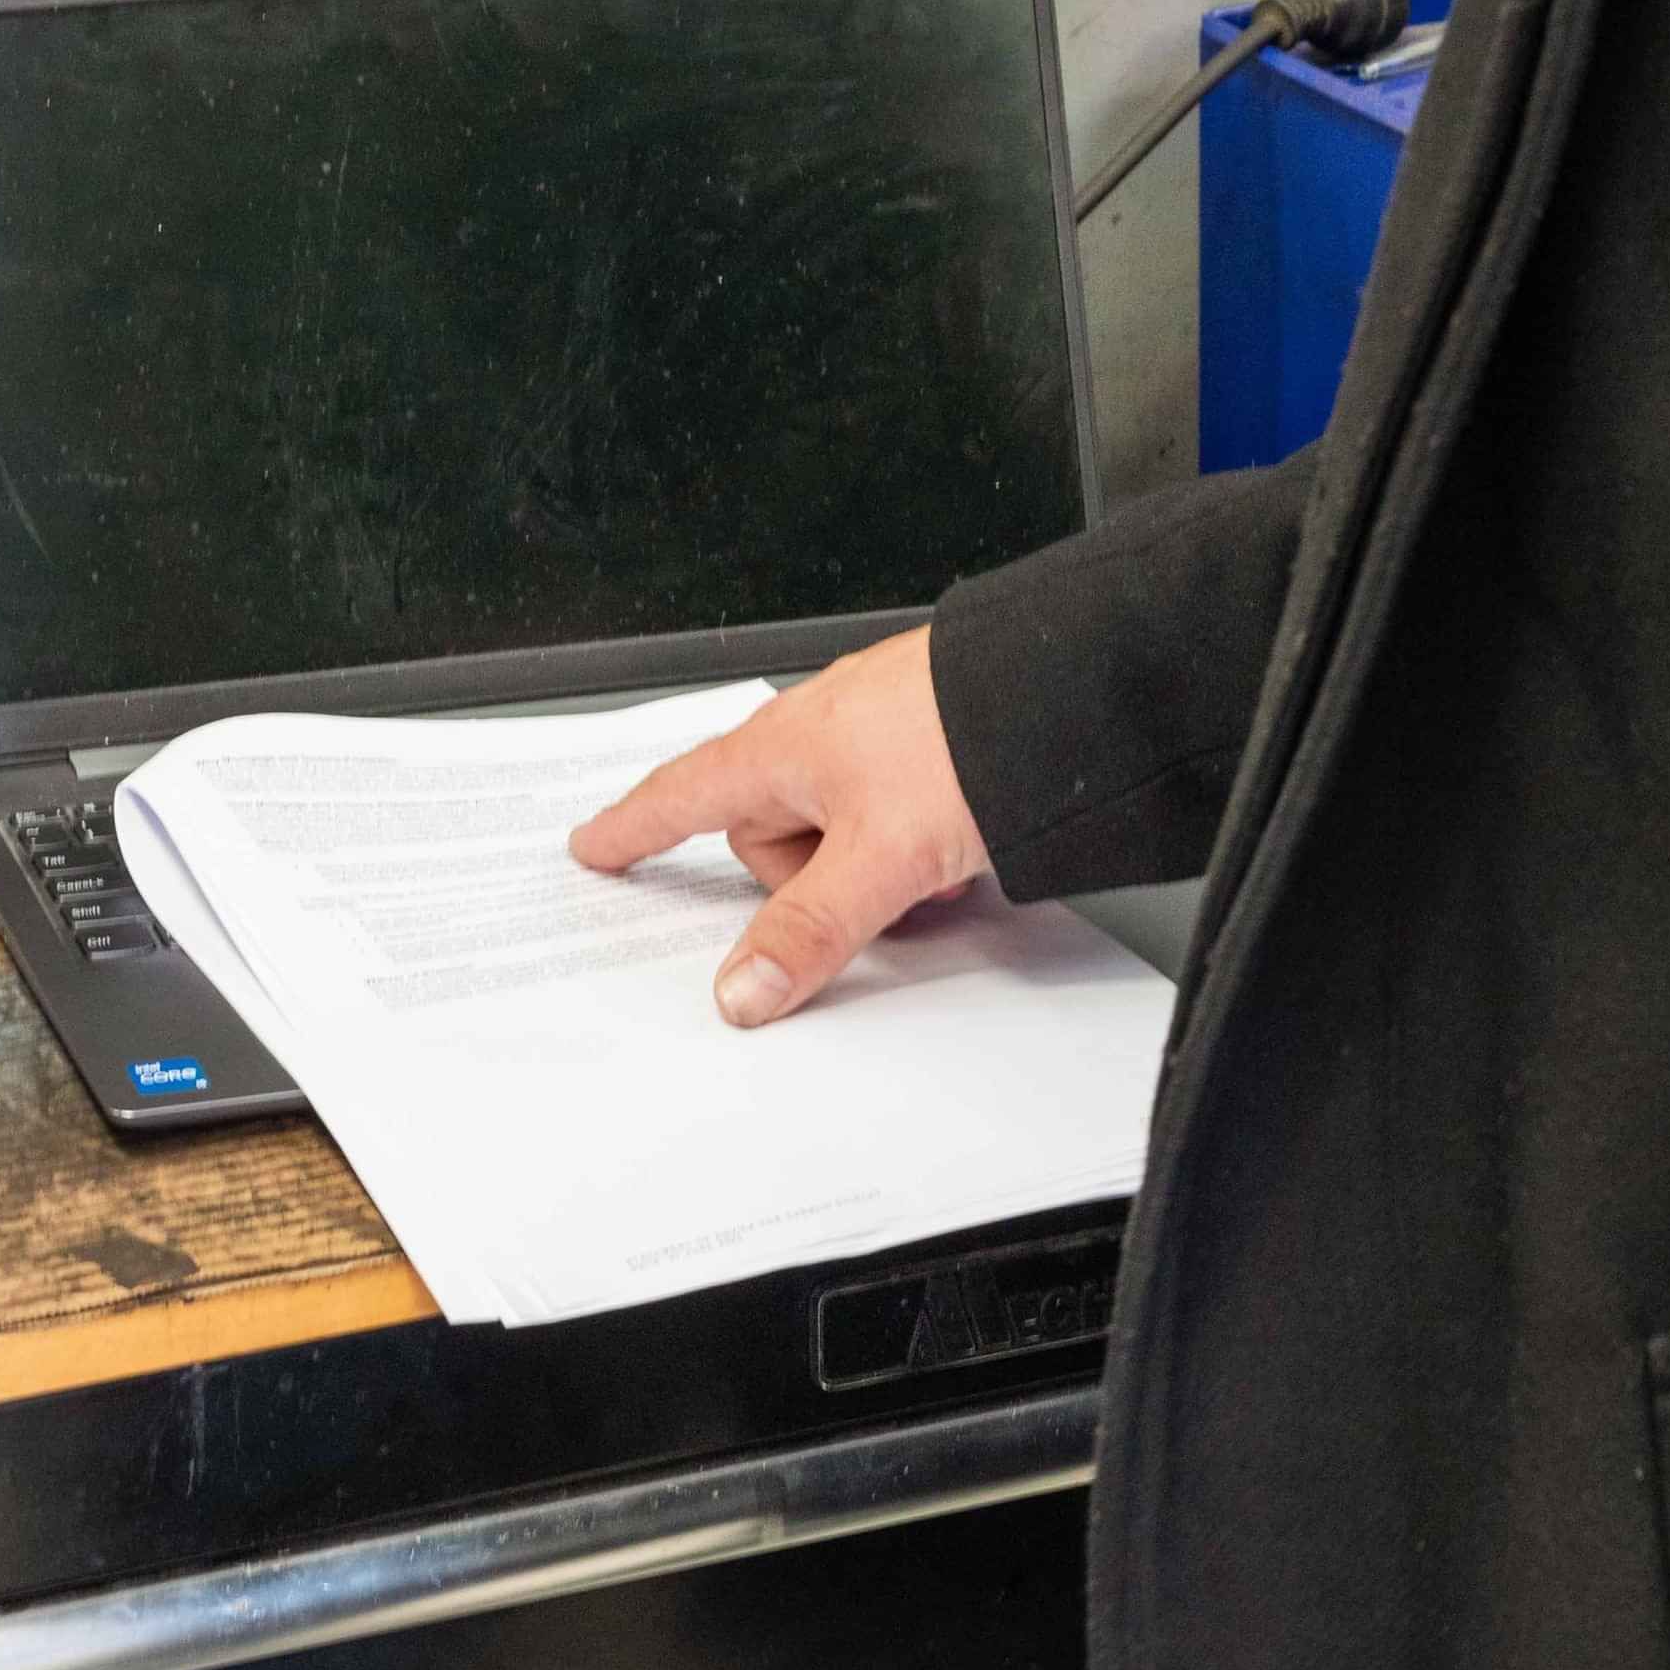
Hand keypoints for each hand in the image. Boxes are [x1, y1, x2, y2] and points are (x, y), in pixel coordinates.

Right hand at [569, 628, 992, 1027]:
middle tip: (870, 897)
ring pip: (839, 832)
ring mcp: (873, 734)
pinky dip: (914, 842)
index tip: (595, 846)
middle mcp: (818, 732)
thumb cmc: (971, 735)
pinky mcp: (925, 741)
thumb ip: (809, 929)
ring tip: (932, 871)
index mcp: (781, 748)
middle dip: (813, 882)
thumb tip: (743, 986)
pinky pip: (891, 814)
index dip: (633, 830)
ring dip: (876, 868)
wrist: (1075, 684)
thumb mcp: (879, 857)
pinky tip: (959, 853)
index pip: (680, 796)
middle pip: (772, 837)